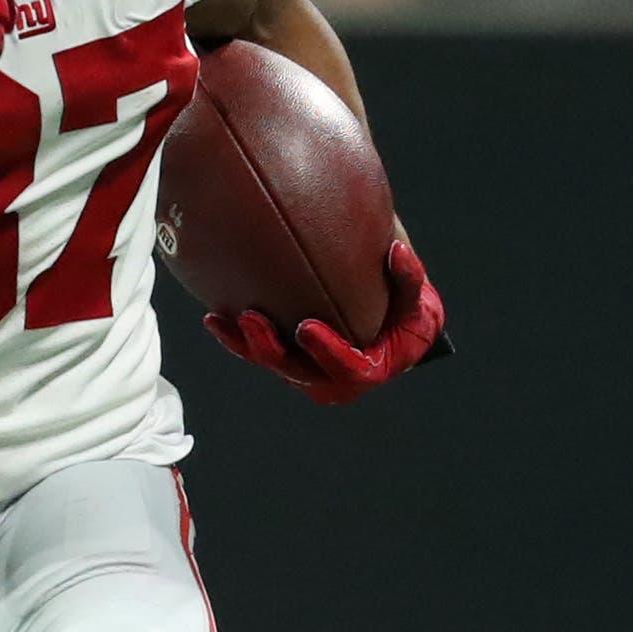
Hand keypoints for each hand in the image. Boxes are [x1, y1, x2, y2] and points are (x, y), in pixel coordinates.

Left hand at [205, 239, 446, 405]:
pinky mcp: (290, 360)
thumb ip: (409, 278)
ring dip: (247, 345)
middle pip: (299, 372)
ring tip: (227, 319)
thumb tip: (396, 250)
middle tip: (252, 318)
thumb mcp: (417, 298)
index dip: (328, 352)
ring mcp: (309, 372)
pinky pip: (261, 354)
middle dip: (272, 350)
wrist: (390, 326)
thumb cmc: (407, 313)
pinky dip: (237, 339)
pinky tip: (215, 317)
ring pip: (275, 364)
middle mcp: (336, 380)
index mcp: (371, 369)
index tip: (308, 326)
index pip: (350, 369)